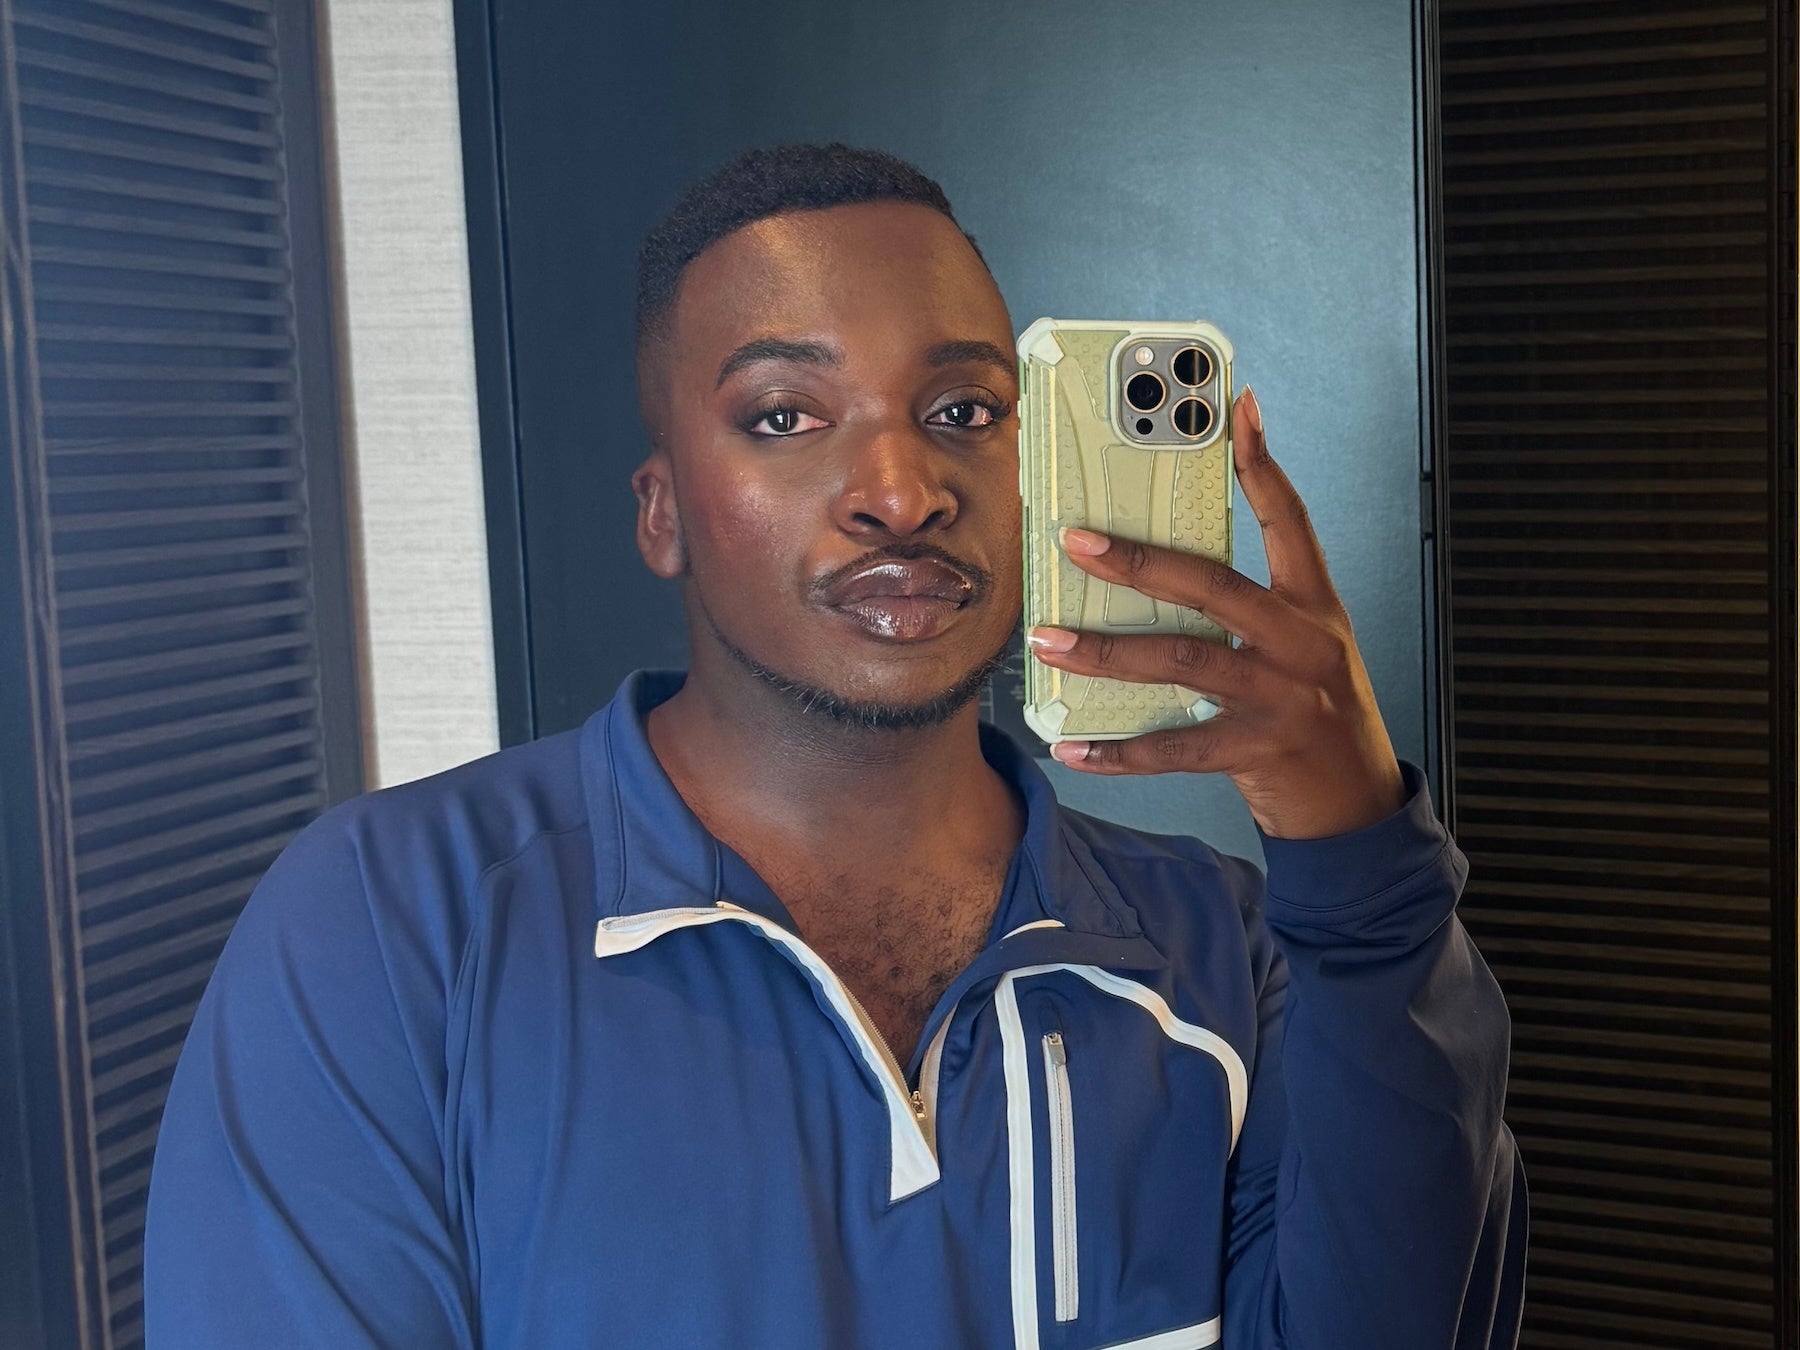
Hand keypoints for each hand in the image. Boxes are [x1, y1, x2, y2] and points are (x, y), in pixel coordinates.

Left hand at [1025, 385, 1406, 839]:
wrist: (1357, 801)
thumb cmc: (1317, 712)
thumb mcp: (1302, 646)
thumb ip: (1248, 610)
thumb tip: (1153, 577)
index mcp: (1314, 605)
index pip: (1290, 519)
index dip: (1261, 462)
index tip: (1234, 408)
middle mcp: (1301, 642)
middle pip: (1212, 586)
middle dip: (1138, 562)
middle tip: (1076, 542)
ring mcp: (1282, 697)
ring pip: (1181, 660)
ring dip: (1106, 652)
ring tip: (1048, 642)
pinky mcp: (1258, 751)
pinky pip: (1174, 747)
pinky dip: (1119, 751)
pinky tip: (1075, 746)